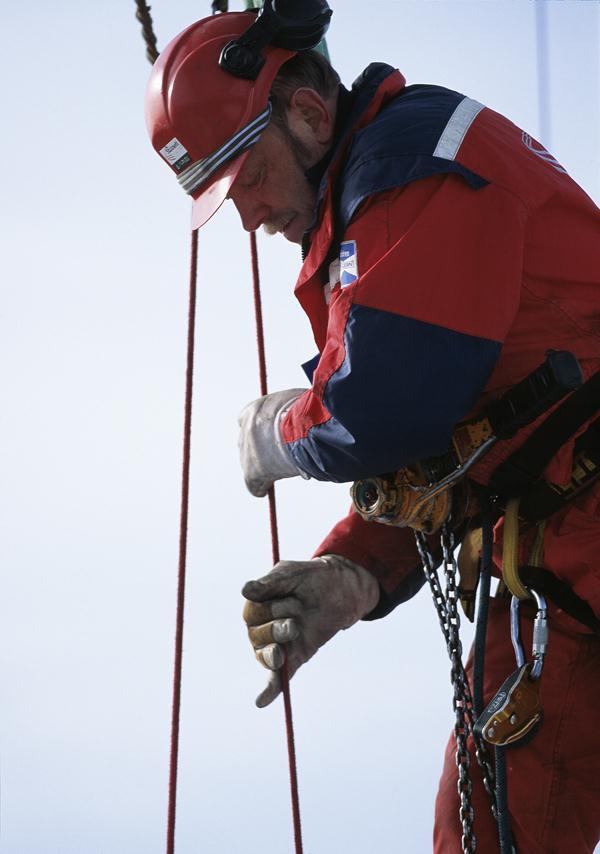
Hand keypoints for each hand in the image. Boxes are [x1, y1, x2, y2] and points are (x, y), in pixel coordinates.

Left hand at [238, 388, 306, 496]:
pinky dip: (259, 488)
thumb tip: (307, 411)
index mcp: (254, 410)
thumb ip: (292, 408)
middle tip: (275, 453)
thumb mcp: (298, 401)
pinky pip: (253, 484)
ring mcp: (248, 451)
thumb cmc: (309, 412)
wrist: (304, 428)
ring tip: (279, 469)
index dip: (260, 428)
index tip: (268, 434)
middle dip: (260, 447)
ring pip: (250, 462)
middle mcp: (246, 430)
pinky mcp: (253, 471)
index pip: (247, 419)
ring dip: (262, 465)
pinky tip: (263, 491)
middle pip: (248, 442)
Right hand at [242, 555, 379, 706]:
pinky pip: (277, 679)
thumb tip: (245, 591)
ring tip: (293, 631)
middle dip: (278, 626)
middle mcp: (261, 629)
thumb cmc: (310, 578)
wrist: (340, 588)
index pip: (252, 614)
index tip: (291, 598)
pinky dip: (269, 690)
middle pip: (258, 636)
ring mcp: (277, 646)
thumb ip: (269, 583)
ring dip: (277, 649)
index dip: (270, 608)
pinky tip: (261, 701)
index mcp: (256, 607)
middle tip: (297, 614)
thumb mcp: (290, 574)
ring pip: (267, 656)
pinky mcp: (294, 659)